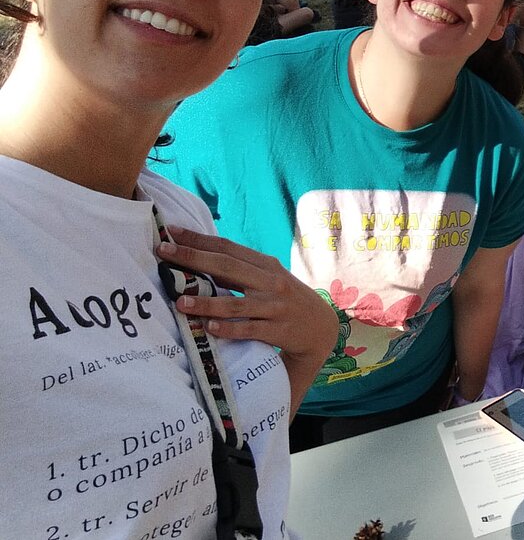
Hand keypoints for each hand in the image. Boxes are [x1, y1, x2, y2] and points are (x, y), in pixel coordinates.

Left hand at [156, 227, 337, 409]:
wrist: (321, 328)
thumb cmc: (286, 300)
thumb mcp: (269, 279)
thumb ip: (241, 271)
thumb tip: (200, 259)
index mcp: (266, 265)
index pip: (228, 248)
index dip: (199, 239)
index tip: (171, 232)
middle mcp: (271, 282)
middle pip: (228, 267)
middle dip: (193, 258)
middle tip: (163, 252)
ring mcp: (275, 307)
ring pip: (236, 303)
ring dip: (206, 303)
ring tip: (179, 302)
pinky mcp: (279, 330)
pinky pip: (250, 329)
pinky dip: (229, 329)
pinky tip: (209, 329)